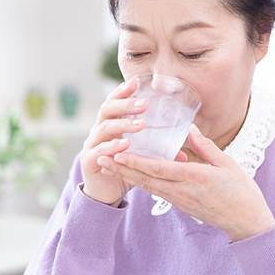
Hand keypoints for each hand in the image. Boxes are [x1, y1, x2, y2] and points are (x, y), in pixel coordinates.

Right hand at [80, 79, 148, 206]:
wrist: (106, 192)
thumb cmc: (124, 168)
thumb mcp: (142, 155)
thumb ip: (158, 150)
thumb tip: (184, 151)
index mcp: (110, 124)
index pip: (113, 101)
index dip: (122, 91)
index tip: (135, 82)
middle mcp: (99, 131)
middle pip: (107, 110)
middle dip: (124, 104)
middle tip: (143, 104)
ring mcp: (92, 145)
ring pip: (103, 128)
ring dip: (122, 124)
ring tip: (140, 124)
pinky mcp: (90, 161)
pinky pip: (99, 151)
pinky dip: (112, 147)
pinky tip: (125, 144)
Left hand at [97, 124, 274, 241]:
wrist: (246, 222)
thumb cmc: (241, 192)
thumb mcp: (227, 164)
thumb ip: (205, 147)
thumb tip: (190, 129)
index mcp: (193, 178)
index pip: (158, 168)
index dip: (135, 161)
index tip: (118, 152)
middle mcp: (182, 191)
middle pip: (146, 179)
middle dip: (122, 168)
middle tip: (102, 158)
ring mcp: (180, 200)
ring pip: (149, 187)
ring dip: (129, 176)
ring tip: (111, 165)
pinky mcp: (181, 205)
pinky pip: (157, 192)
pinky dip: (143, 183)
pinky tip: (134, 176)